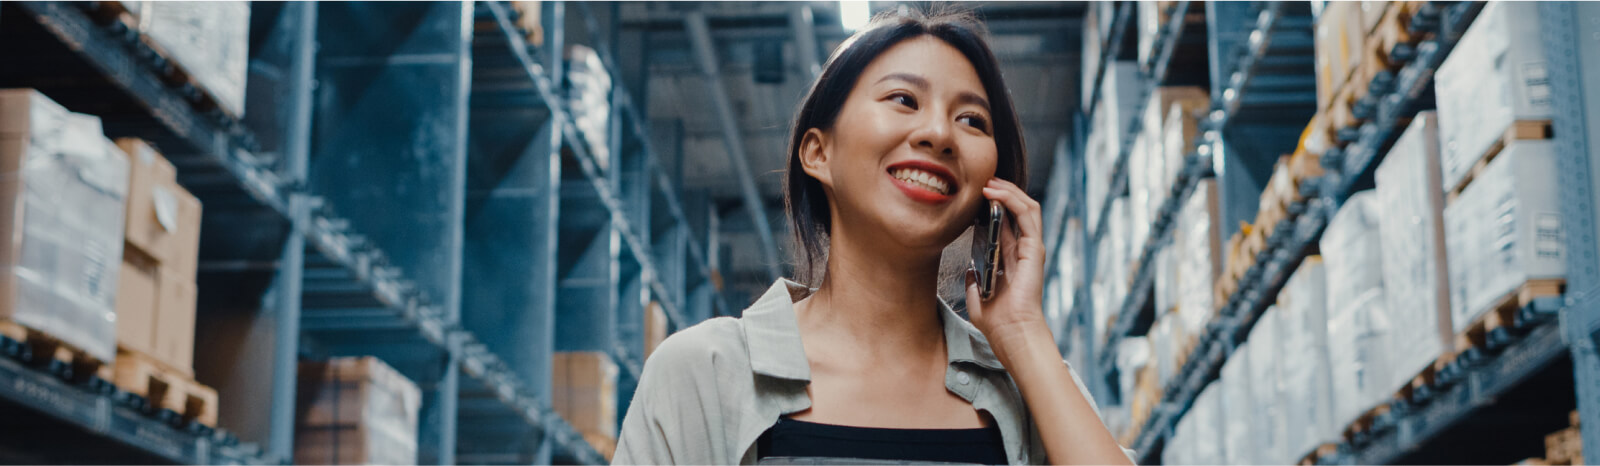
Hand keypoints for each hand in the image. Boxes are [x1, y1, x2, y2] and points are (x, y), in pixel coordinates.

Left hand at [964, 178, 1049, 351]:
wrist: (1011, 333)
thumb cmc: (997, 322)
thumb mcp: (977, 298)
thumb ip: (974, 282)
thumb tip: (969, 270)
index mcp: (1010, 259)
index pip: (1006, 223)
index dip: (994, 205)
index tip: (976, 194)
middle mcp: (1023, 251)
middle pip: (1017, 210)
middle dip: (1002, 192)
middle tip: (983, 180)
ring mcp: (1031, 248)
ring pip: (1026, 207)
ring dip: (1008, 190)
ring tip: (990, 181)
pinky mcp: (1034, 249)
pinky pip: (1028, 216)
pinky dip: (1013, 199)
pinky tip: (995, 193)